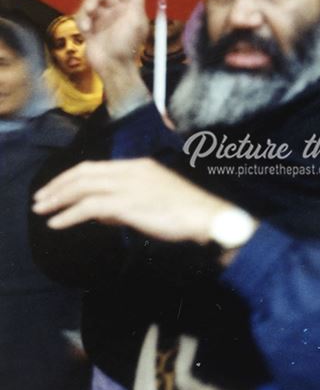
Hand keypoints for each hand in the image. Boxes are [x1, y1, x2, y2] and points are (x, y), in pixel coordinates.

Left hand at [32, 158, 244, 245]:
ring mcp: (129, 186)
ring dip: (58, 199)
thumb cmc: (187, 214)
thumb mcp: (154, 201)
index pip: (95, 166)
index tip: (56, 189)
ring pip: (83, 188)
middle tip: (40, 199)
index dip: (70, 177)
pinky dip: (69, 215)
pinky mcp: (128, 204)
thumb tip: (99, 214)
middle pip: (84, 173)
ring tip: (42, 211)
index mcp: (140, 166)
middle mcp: (131, 171)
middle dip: (58, 186)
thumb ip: (126, 203)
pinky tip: (58, 224)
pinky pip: (89, 207)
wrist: (208, 218)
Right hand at [76, 0, 148, 72]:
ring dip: (86, 10)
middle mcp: (116, 11)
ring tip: (88, 24)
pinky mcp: (90, 27)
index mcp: (130, 8)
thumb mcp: (135, 20)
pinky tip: (86, 32)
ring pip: (89, 2)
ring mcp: (103, 19)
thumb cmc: (126, 45)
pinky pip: (81, 15)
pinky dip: (82, 21)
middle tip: (92, 8)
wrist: (111, 66)